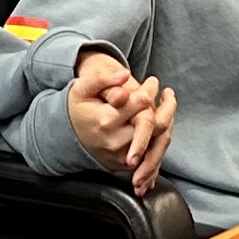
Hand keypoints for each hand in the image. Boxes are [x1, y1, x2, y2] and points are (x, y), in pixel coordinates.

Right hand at [62, 50, 172, 188]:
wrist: (70, 136)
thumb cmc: (79, 108)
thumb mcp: (82, 88)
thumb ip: (101, 79)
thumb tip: (124, 75)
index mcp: (106, 120)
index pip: (140, 103)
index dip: (150, 90)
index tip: (152, 81)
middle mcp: (116, 141)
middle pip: (154, 123)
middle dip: (166, 106)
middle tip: (168, 92)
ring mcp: (123, 155)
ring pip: (159, 140)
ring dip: (168, 119)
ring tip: (168, 101)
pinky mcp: (127, 163)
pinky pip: (154, 153)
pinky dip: (162, 135)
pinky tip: (163, 119)